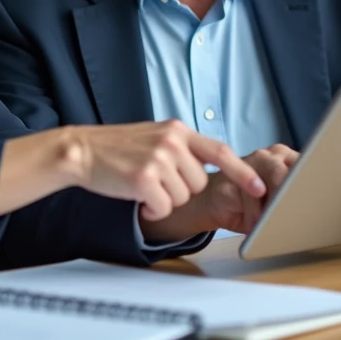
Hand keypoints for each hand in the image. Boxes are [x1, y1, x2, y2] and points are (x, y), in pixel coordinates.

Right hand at [67, 120, 265, 222]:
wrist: (81, 150)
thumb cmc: (117, 148)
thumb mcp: (154, 136)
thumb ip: (181, 147)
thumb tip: (207, 165)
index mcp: (177, 130)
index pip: (219, 149)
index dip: (242, 170)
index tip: (259, 186)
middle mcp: (172, 141)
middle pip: (199, 183)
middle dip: (180, 190)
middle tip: (155, 181)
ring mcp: (158, 158)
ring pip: (182, 197)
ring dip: (164, 199)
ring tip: (143, 185)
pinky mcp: (144, 178)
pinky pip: (164, 207)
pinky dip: (152, 209)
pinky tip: (137, 197)